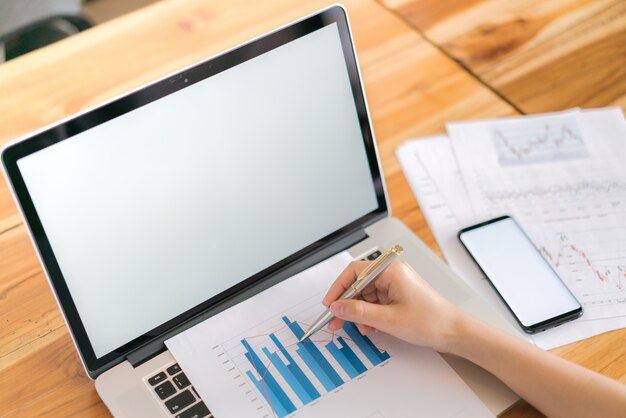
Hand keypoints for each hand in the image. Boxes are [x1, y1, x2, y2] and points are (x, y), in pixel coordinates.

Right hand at [322, 260, 464, 351]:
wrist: (454, 332)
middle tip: (335, 321)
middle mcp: (392, 274)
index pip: (354, 272)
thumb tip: (337, 307)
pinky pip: (376, 302)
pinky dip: (370, 315)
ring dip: (359, 312)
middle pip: (359, 284)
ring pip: (366, 296)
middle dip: (347, 304)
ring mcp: (396, 285)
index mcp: (390, 270)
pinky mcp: (398, 296)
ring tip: (359, 328)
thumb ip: (358, 312)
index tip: (329, 304)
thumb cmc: (431, 321)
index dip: (338, 288)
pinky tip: (371, 327)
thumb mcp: (388, 319)